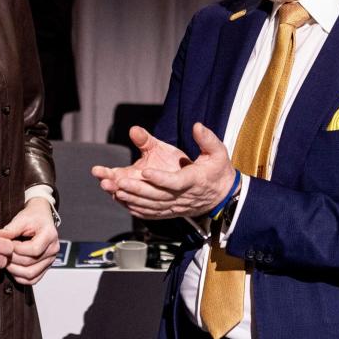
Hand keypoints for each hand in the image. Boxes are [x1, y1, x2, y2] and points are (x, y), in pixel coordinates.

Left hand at [0, 198, 58, 284]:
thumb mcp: (22, 218)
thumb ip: (11, 228)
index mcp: (50, 235)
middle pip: (30, 263)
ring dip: (15, 271)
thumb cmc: (33, 217)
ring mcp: (51, 260)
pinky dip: (21, 277)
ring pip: (31, 274)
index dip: (16, 250)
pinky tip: (13, 269)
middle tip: (2, 254)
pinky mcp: (46, 267)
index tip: (6, 245)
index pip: (33, 249)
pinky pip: (33, 279)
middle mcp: (53, 249)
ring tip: (6, 261)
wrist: (40, 217)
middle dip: (12, 260)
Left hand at [110, 123, 235, 219]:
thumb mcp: (218, 152)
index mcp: (195, 180)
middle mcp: (183, 196)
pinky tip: (123, 202)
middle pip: (158, 196)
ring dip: (133, 199)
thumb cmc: (218, 170)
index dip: (160, 179)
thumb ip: (207, 139)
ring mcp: (176, 206)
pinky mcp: (171, 211)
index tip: (145, 172)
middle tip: (119, 181)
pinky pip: (152, 213)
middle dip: (138, 189)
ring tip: (115, 190)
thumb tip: (197, 126)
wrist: (223, 196)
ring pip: (152, 206)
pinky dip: (137, 209)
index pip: (176, 182)